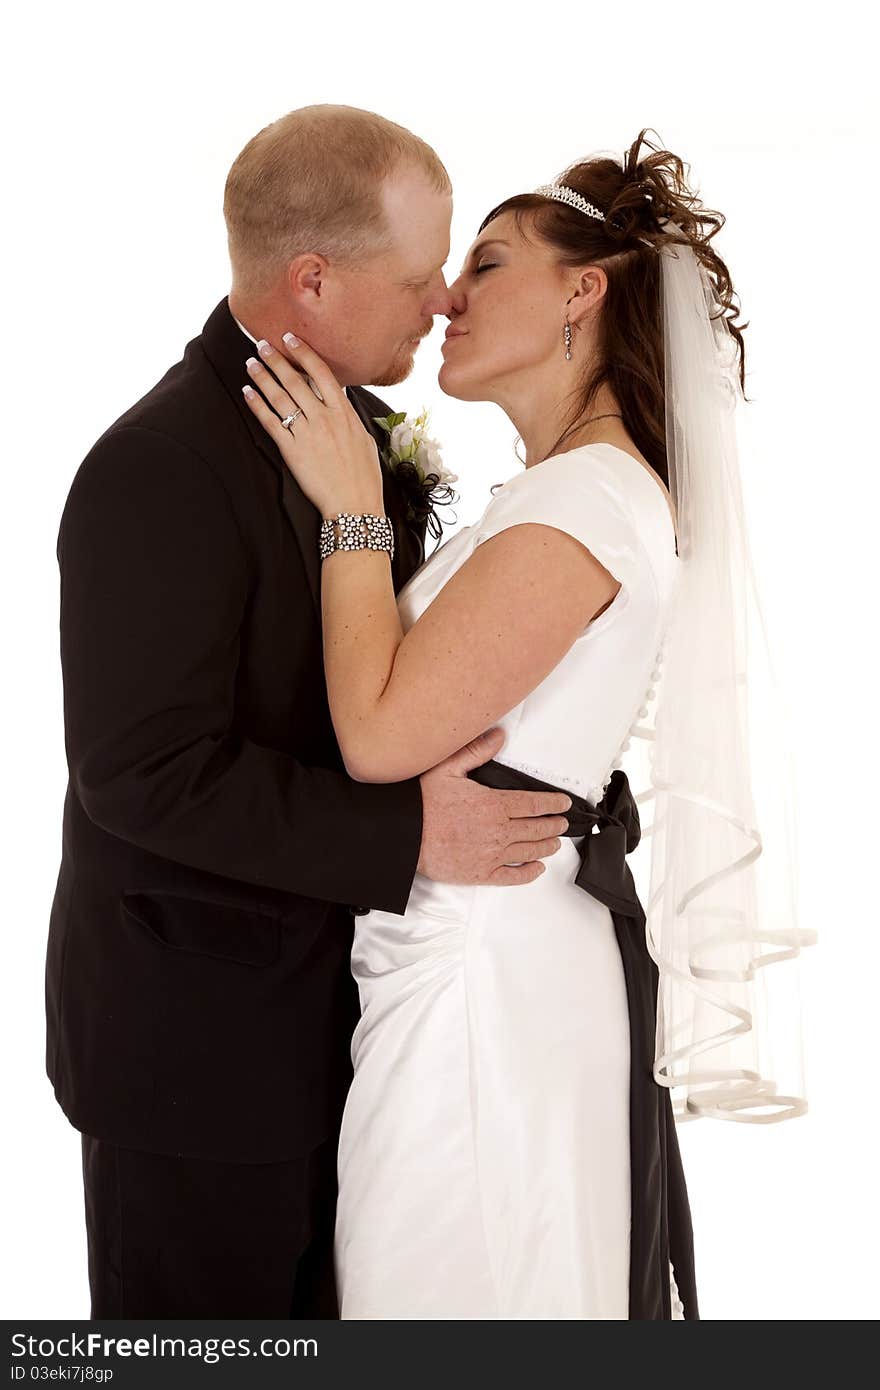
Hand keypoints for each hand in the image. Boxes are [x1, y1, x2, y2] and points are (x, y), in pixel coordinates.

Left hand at [242, 334, 384, 517]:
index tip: (291, 339)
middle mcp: (324, 419)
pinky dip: (257, 406)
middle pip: (296, 381)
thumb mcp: (364, 439)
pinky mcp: (292, 451)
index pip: (322, 374)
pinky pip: (271, 423)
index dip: (304, 354)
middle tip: (262, 344)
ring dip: (263, 378)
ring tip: (251, 363)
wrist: (354, 505)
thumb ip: (349, 416)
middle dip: (277, 360)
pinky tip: (247, 393)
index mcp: (344, 413)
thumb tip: (341, 399)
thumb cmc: (363, 476)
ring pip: (281, 398)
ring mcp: (308, 434)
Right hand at [416, 727, 572, 885]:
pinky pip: (512, 876)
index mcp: (493, 804)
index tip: (563, 804)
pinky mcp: (481, 874)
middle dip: (553, 825)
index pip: (534, 803)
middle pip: (536, 828)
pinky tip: (536, 868)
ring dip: (546, 847)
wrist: (404, 835)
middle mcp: (498, 830)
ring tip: (554, 843)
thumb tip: (498, 736)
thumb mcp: (447, 768)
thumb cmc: (422, 803)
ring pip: (529, 851)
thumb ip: (476, 751)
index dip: (553, 804)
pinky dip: (529, 873)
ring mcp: (491, 854)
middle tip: (562, 824)